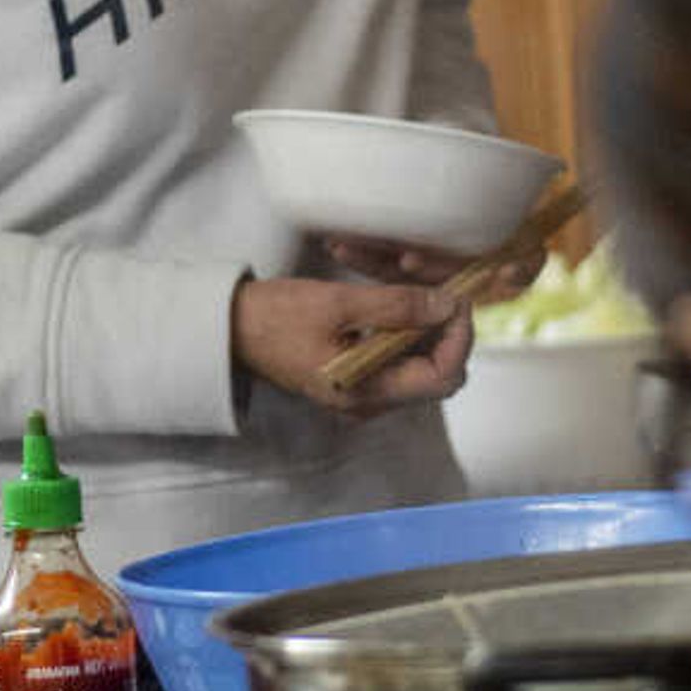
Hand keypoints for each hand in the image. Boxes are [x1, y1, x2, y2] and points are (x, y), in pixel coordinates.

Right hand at [233, 252, 476, 414]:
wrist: (231, 329)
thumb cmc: (275, 317)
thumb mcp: (338, 304)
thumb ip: (397, 306)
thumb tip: (448, 306)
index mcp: (367, 392)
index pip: (443, 377)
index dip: (459, 338)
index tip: (456, 299)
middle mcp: (370, 402)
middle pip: (436, 373)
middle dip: (447, 331)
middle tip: (442, 290)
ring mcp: (363, 392)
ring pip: (419, 364)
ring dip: (427, 327)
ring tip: (418, 288)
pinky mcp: (355, 378)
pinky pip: (398, 358)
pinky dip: (405, 329)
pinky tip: (395, 300)